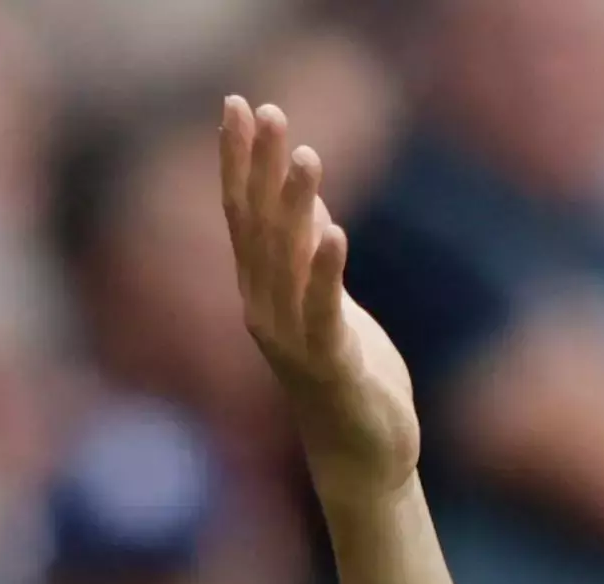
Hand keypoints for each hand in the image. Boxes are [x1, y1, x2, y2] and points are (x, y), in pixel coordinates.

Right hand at [218, 94, 420, 510]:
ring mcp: (292, 340)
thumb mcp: (331, 306)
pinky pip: (323, 312)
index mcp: (262, 292)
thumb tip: (309, 203)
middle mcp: (265, 310)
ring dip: (295, 207)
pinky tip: (335, 234)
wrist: (365, 458)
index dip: (238, 158)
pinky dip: (326, 272)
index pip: (241, 212)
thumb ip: (313, 257)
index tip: (238, 104)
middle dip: (260, 166)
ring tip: (308, 156)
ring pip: (285, 263)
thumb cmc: (349, 381)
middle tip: (267, 110)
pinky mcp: (331, 367)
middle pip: (256, 226)